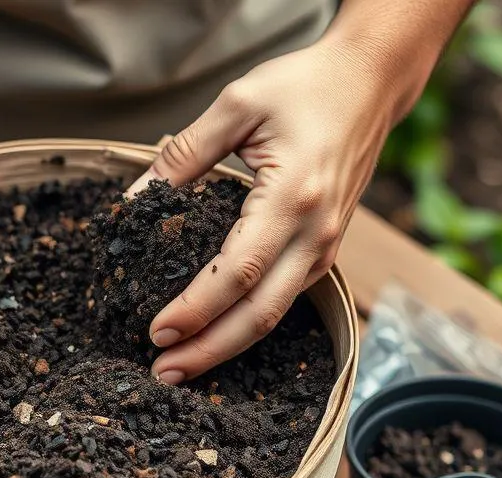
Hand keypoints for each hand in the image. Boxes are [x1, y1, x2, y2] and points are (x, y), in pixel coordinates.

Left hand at [130, 36, 402, 383]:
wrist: (369, 81)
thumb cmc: (305, 87)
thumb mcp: (236, 105)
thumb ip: (182, 155)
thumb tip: (132, 201)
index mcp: (293, 195)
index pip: (237, 271)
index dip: (196, 309)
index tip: (156, 330)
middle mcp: (316, 230)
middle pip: (259, 313)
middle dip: (208, 349)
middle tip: (162, 372)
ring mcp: (326, 244)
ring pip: (274, 314)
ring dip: (227, 346)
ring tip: (181, 365)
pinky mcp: (325, 248)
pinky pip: (284, 299)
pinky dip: (248, 324)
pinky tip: (215, 335)